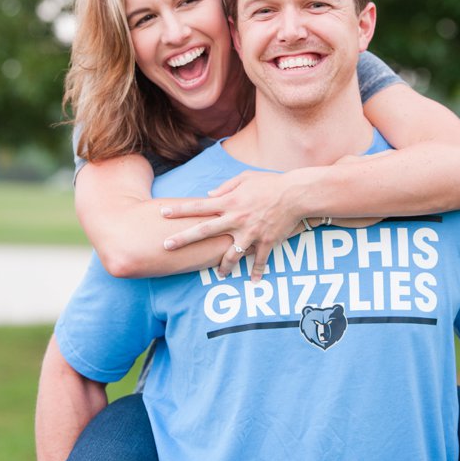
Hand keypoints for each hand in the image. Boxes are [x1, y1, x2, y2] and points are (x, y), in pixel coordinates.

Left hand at [160, 170, 302, 280]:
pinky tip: (253, 282)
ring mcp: (250, 233)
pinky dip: (257, 272)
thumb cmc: (270, 183)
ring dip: (223, 267)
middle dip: (183, 240)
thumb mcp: (245, 178)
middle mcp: (235, 219)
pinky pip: (259, 261)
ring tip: (218, 275)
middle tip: (166, 246)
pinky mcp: (266, 242)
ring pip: (231, 255)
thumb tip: (208, 193)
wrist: (296, 194)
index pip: (198, 206)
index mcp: (229, 202)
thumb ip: (225, 187)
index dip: (179, 210)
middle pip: (204, 231)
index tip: (162, 213)